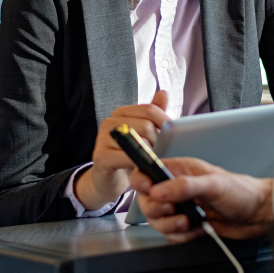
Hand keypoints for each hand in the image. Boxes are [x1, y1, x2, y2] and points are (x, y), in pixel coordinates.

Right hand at [76, 90, 169, 209]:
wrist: (107, 180)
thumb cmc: (128, 156)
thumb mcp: (143, 134)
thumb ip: (153, 115)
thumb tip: (163, 93)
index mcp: (121, 113)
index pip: (150, 110)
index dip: (165, 123)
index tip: (173, 137)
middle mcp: (109, 122)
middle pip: (146, 126)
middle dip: (159, 143)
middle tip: (162, 155)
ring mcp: (103, 138)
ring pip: (139, 141)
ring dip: (151, 155)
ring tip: (154, 162)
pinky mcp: (101, 156)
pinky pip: (129, 157)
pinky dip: (141, 165)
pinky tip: (145, 170)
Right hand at [129, 157, 273, 242]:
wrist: (259, 215)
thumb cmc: (242, 192)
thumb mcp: (213, 184)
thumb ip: (184, 186)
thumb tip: (158, 190)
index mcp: (181, 170)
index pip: (148, 171)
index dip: (142, 181)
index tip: (148, 190)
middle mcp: (177, 188)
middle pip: (147, 200)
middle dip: (156, 209)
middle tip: (172, 209)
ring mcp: (182, 207)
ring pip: (157, 219)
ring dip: (169, 225)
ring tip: (188, 222)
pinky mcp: (188, 225)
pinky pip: (171, 234)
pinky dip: (181, 236)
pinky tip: (197, 229)